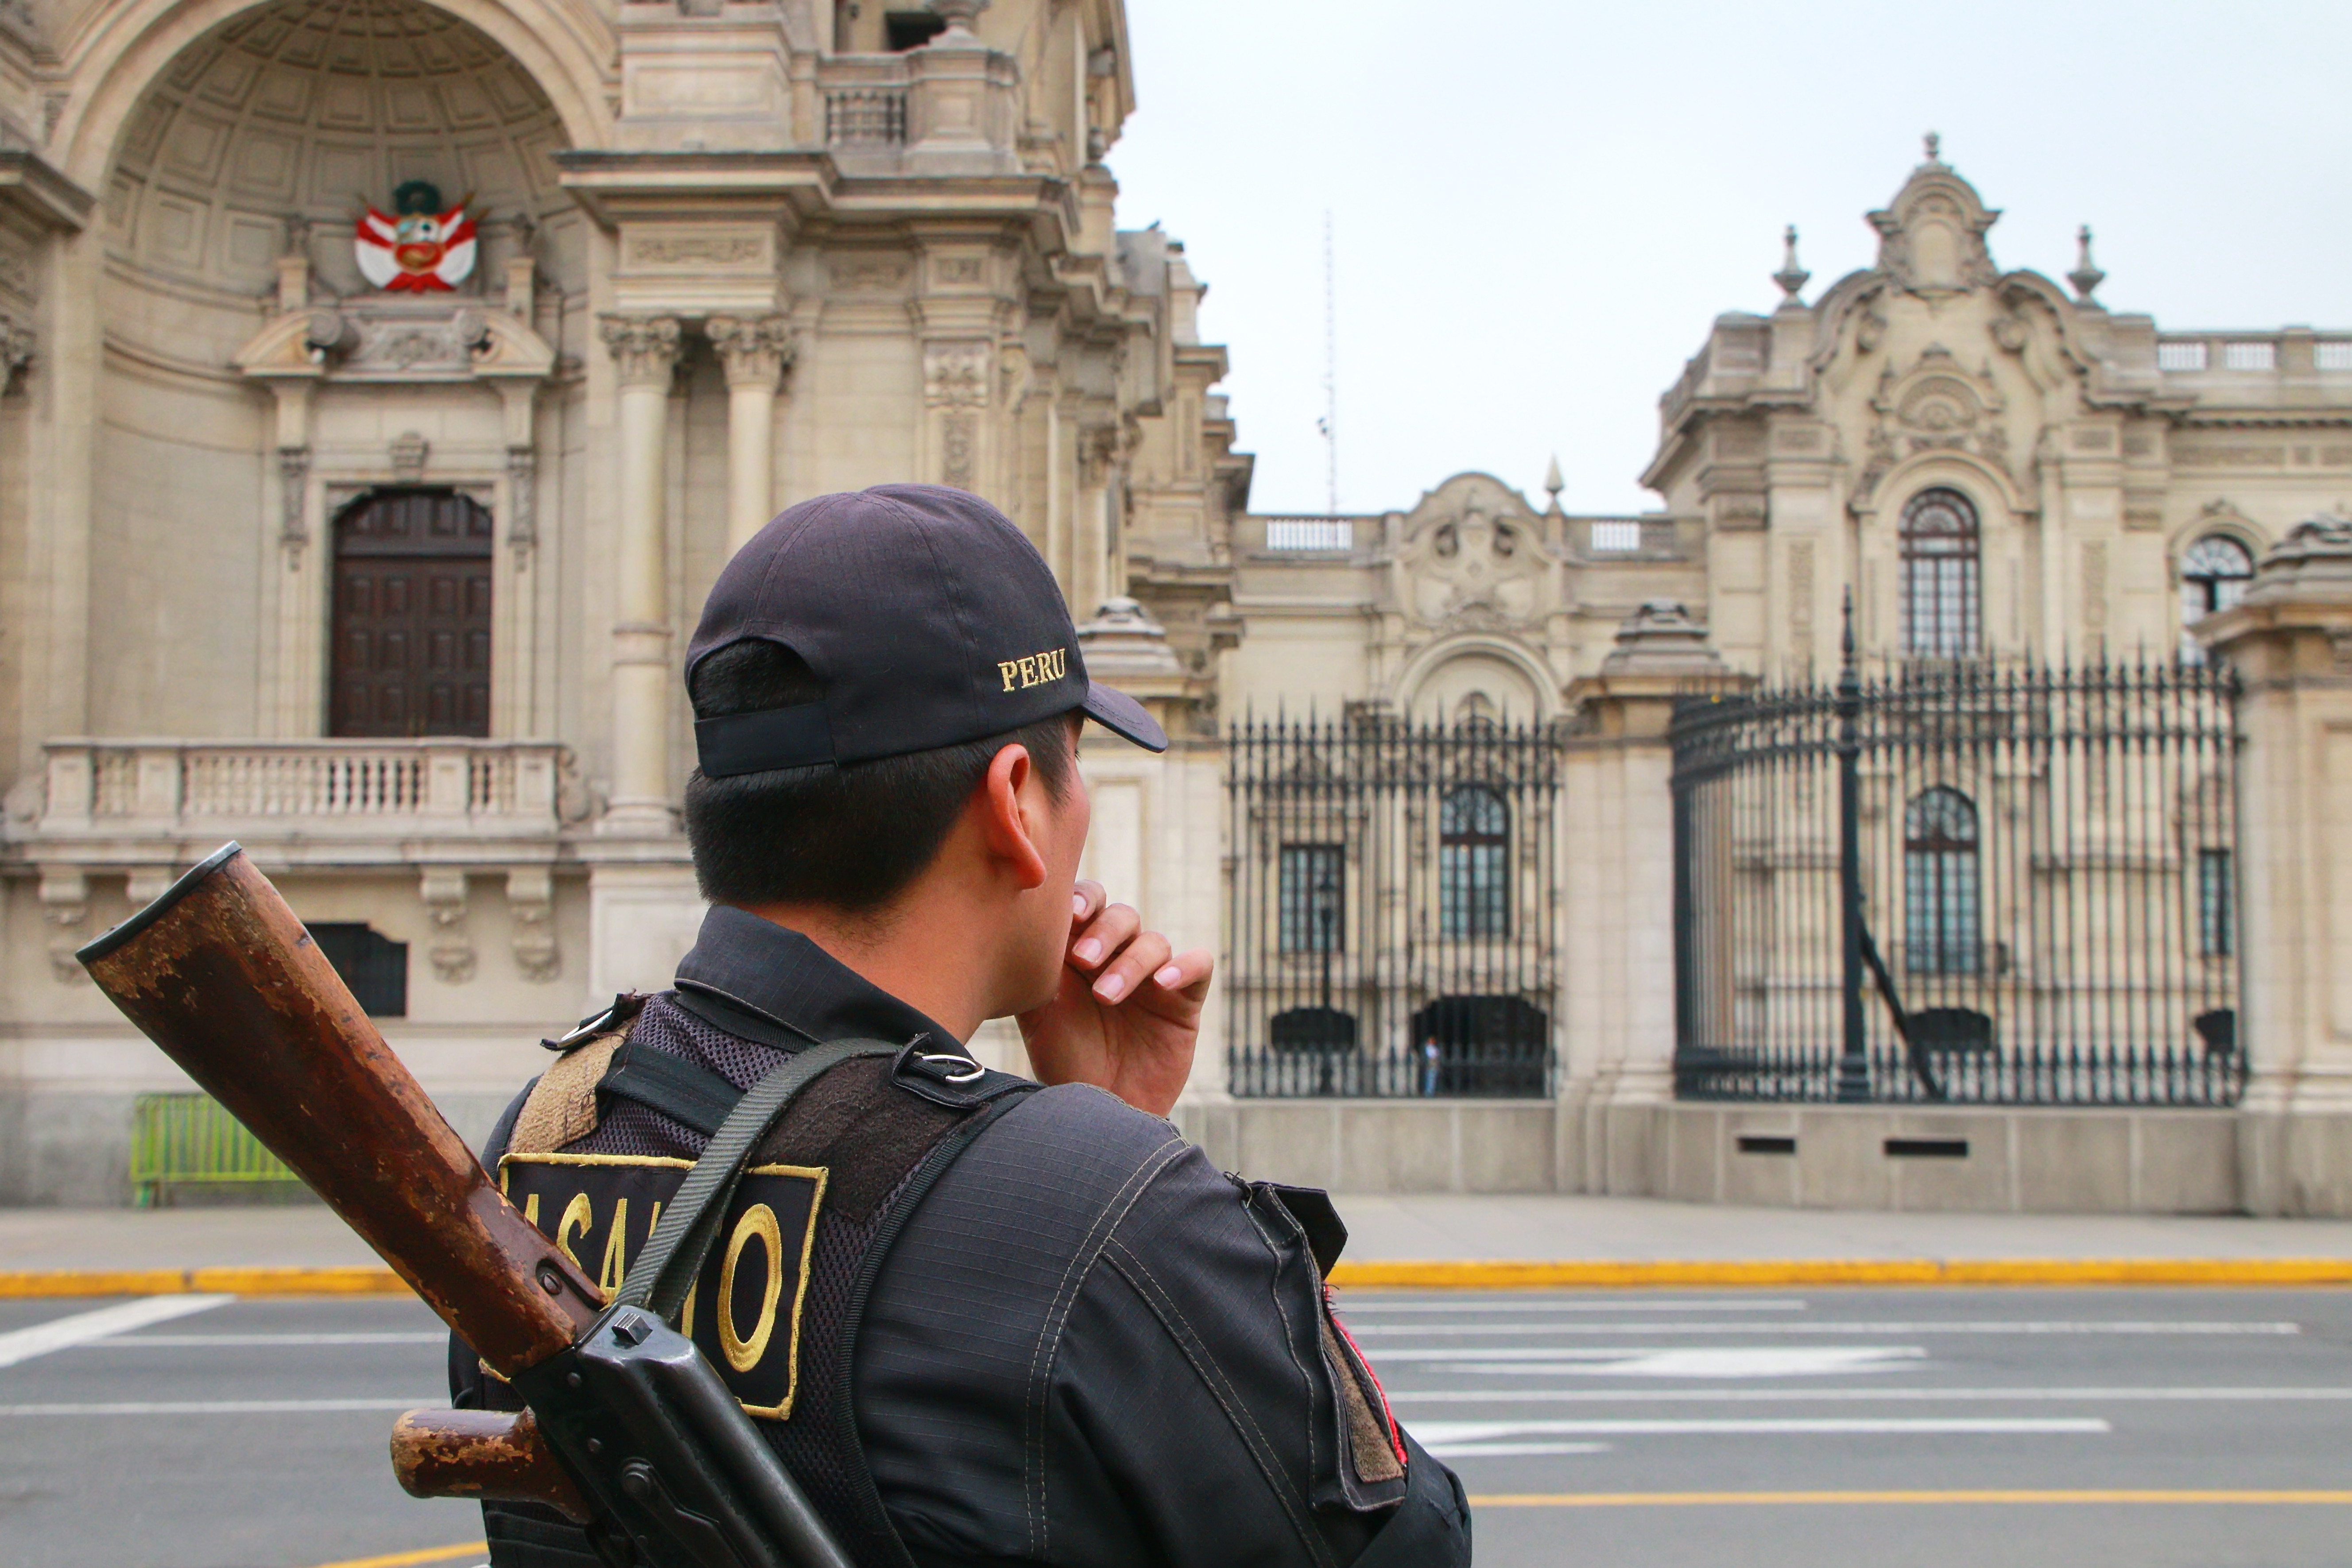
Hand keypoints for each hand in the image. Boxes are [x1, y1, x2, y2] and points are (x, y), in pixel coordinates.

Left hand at [1015, 880, 1211, 1117]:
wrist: (1100, 1110)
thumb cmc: (1064, 1063)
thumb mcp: (1039, 1014)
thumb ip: (1037, 970)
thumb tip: (1027, 925)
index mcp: (1082, 953)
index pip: (1089, 904)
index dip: (1084, 899)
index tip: (1071, 915)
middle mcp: (1120, 958)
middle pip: (1122, 916)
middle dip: (1103, 933)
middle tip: (1083, 961)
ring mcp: (1154, 978)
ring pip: (1154, 942)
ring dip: (1130, 963)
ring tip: (1106, 996)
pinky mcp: (1185, 1000)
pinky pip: (1199, 964)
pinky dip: (1183, 966)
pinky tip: (1163, 983)